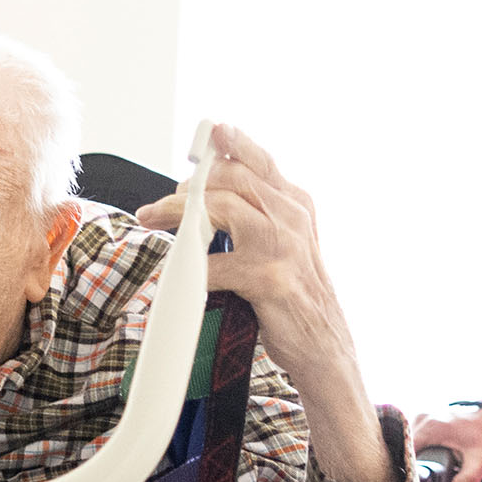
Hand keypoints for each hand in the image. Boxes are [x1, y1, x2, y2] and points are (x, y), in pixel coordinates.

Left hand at [140, 124, 393, 481]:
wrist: (325, 347)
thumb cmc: (296, 295)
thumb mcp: (287, 242)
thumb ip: (258, 211)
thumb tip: (207, 187)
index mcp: (297, 203)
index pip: (258, 158)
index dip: (227, 141)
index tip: (203, 135)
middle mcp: (294, 218)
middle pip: (232, 177)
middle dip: (188, 186)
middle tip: (160, 205)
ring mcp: (284, 247)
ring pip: (223, 208)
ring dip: (181, 213)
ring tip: (156, 221)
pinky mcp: (269, 279)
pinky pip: (216, 264)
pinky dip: (190, 268)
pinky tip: (179, 276)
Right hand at [410, 405, 481, 481]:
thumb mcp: (481, 462)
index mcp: (430, 427)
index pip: (405, 454)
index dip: (408, 474)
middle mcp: (421, 419)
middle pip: (402, 450)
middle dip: (409, 471)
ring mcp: (422, 419)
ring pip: (405, 446)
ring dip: (412, 463)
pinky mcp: (425, 422)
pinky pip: (412, 441)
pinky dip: (416, 455)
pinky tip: (424, 469)